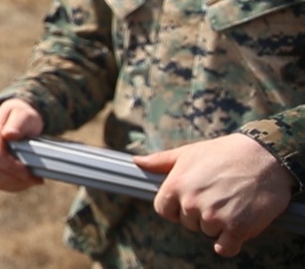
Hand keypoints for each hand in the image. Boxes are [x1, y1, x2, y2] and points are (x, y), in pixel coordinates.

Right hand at [0, 98, 44, 190]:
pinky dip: (15, 185)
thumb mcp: (24, 114)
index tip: (29, 171)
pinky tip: (27, 180)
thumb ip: (17, 123)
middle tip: (37, 178)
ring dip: (17, 183)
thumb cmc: (22, 115)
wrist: (18, 118)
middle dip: (16, 177)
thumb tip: (9, 134)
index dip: (12, 166)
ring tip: (34, 178)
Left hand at [134, 133, 295, 256]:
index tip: (191, 200)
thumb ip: (161, 161)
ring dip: (219, 224)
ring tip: (231, 200)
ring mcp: (214, 217)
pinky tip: (238, 223)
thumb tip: (137, 161)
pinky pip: (225, 248)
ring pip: (207, 233)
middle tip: (217, 195)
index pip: (163, 210)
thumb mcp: (189, 152)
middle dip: (200, 213)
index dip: (176, 207)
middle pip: (187, 222)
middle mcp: (192, 202)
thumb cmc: (224, 153)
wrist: (265, 156)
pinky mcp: (237, 228)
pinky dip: (231, 242)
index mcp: (176, 185)